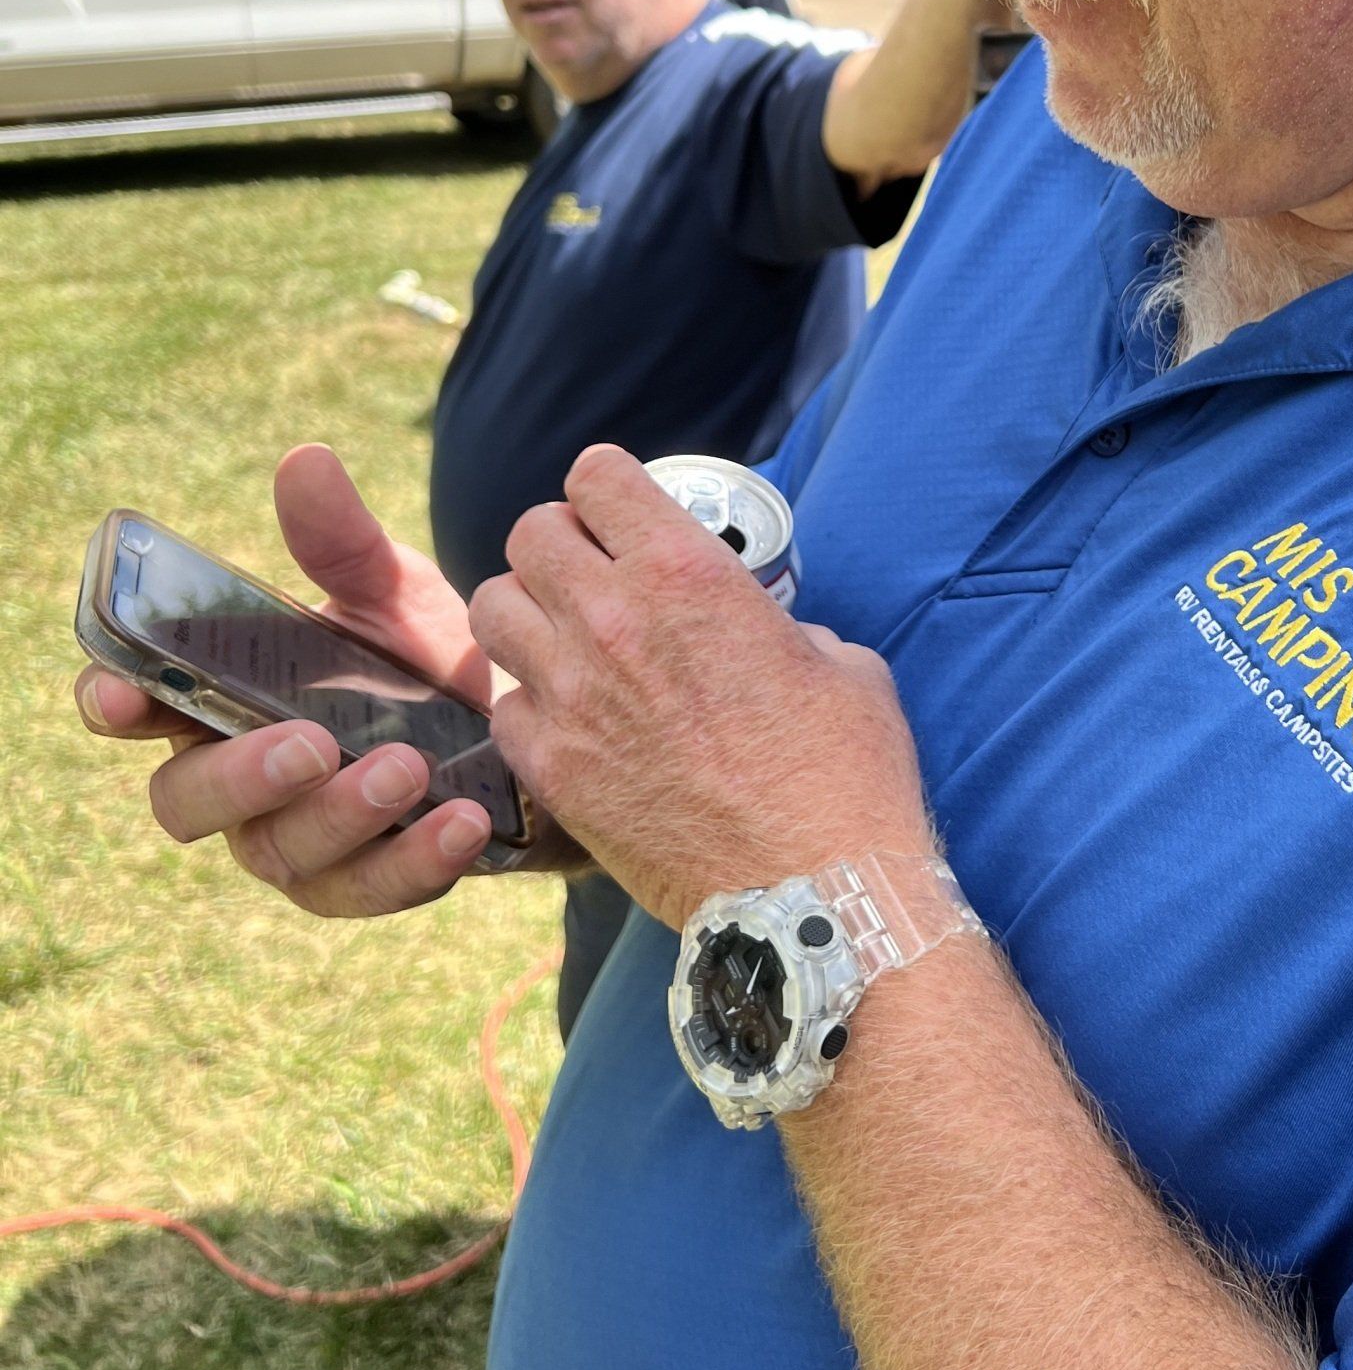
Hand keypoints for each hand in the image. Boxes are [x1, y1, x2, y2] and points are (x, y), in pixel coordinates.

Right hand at [77, 446, 499, 916]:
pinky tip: (462, 821)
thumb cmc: (423, 657)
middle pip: (187, 801)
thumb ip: (342, 542)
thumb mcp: (391, 593)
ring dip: (341, 815)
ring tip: (409, 769)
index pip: (135, 705)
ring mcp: (296, 842)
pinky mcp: (364, 883)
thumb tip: (305, 460)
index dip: (111, 700)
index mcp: (221, 697)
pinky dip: (415, 861)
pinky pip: (370, 891)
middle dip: (241, 777)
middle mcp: (240, 779)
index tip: (124, 695)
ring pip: (281, 852)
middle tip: (309, 744)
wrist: (525, 727)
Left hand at [470, 445, 934, 926]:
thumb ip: (783, 626)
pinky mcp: (552, 770)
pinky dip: (530, 706)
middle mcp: (612, 619)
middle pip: (529, 533)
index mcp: (685, 572)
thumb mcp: (841, 664)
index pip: (596, 476)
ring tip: (565, 639)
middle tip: (594, 574)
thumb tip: (768, 633)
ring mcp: (571, 696)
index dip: (609, 487)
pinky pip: (504, 707)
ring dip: (527, 613)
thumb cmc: (844, 776)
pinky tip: (571, 721)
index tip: (623, 512)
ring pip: (492, 609)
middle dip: (561, 543)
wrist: (810, 894)